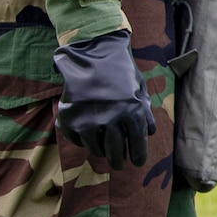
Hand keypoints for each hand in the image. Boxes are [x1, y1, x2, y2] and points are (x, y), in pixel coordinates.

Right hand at [53, 30, 154, 169]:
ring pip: (96, 149)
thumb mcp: (139, 89)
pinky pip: (78, 140)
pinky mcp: (69, 119)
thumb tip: (147, 134)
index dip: (138, 156)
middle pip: (116, 153)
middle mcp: (110, 118)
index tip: (137, 162)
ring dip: (101, 150)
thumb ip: (144, 113)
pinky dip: (83, 140)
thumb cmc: (121, 71)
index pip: (137, 144)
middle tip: (120, 164)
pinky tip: (88, 134)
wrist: (92, 52)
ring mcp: (88, 120)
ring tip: (104, 148)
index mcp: (132, 112)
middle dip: (119, 162)